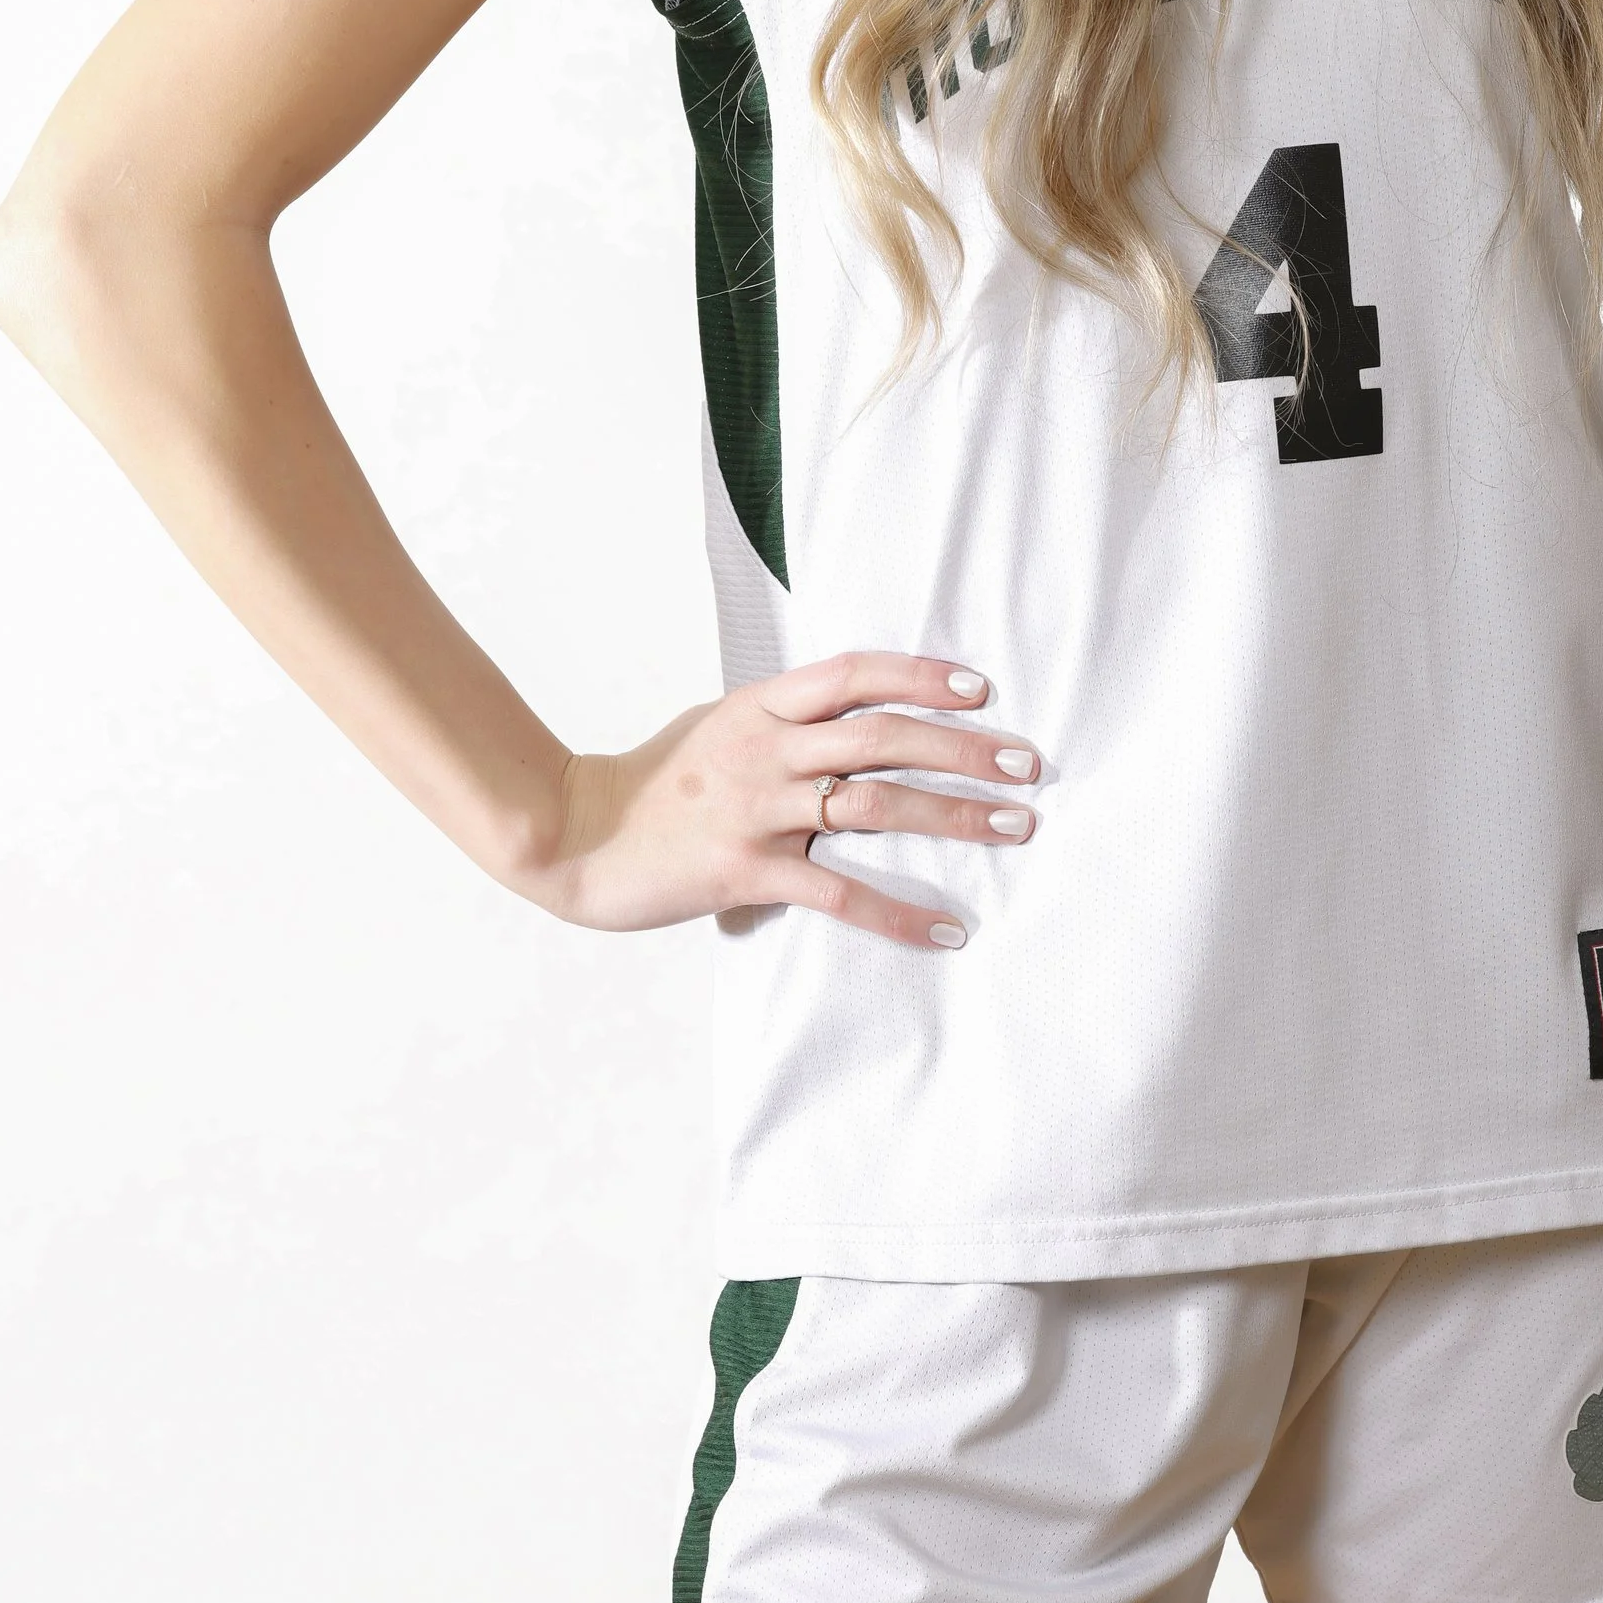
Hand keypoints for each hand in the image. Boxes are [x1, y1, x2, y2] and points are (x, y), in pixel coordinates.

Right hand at [535, 651, 1042, 947]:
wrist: (576, 833)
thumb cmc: (656, 780)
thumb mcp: (721, 724)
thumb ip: (785, 717)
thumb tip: (855, 712)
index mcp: (761, 704)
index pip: (855, 674)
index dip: (921, 676)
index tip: (982, 690)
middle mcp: (765, 749)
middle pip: (881, 737)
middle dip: (963, 749)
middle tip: (1026, 765)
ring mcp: (755, 809)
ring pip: (873, 805)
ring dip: (952, 817)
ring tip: (1012, 827)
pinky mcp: (745, 870)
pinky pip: (836, 892)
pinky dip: (897, 911)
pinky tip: (945, 928)